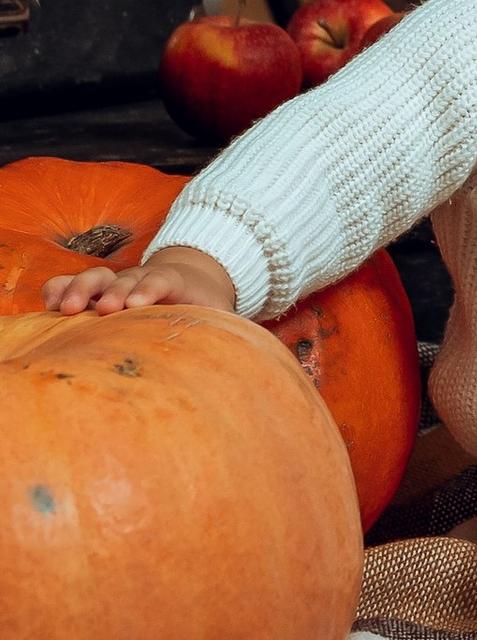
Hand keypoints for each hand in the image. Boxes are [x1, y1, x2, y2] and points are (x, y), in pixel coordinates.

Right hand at [42, 244, 237, 318]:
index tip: (139, 304)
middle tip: (105, 309)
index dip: (150, 289)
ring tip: (67, 309)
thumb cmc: (204, 311)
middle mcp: (143, 281)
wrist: (191, 285)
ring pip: (98, 278)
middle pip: (127, 279)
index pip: (163, 280)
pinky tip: (49, 302)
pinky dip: (60, 289)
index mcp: (176, 284)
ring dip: (83, 290)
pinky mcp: (97, 294)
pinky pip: (74, 286)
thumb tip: (264, 361)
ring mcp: (118, 285)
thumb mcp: (222, 318)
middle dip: (115, 291)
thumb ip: (235, 334)